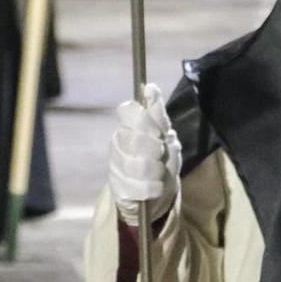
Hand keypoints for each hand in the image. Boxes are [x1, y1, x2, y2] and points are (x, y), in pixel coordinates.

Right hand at [108, 83, 179, 226]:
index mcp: (128, 126)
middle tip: (161, 154)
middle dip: (157, 149)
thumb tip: (150, 87)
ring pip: (140, 165)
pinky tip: (154, 187)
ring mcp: (115, 166)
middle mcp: (117, 144)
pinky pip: (140, 187)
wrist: (153, 195)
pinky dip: (153, 188)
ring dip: (157, 171)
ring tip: (159, 173)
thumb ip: (157, 113)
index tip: (158, 132)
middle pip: (137, 139)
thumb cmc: (159, 160)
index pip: (127, 111)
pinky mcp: (118, 189)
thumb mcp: (164, 136)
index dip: (144, 120)